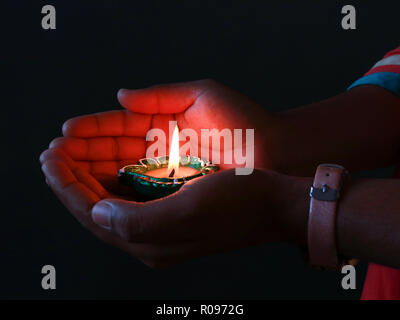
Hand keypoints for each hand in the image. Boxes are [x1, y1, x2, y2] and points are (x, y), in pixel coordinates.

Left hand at [40, 149, 307, 267]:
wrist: (273, 203)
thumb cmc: (237, 202)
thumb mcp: (189, 212)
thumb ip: (136, 222)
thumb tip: (96, 213)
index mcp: (150, 243)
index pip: (93, 215)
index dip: (66, 187)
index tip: (49, 158)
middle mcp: (151, 237)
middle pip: (96, 208)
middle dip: (71, 180)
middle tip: (51, 152)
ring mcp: (160, 224)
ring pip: (111, 200)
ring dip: (88, 177)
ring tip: (69, 153)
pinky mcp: (170, 209)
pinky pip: (129, 196)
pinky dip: (111, 178)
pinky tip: (102, 162)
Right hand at [47, 79, 274, 194]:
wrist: (276, 153)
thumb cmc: (245, 122)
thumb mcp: (202, 95)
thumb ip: (160, 95)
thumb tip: (119, 96)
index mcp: (162, 124)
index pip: (118, 127)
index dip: (91, 130)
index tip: (65, 134)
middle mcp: (159, 151)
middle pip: (112, 153)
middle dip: (81, 155)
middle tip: (52, 158)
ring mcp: (165, 175)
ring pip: (119, 176)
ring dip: (89, 176)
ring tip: (60, 174)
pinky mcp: (175, 196)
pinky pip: (138, 196)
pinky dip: (113, 194)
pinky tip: (90, 192)